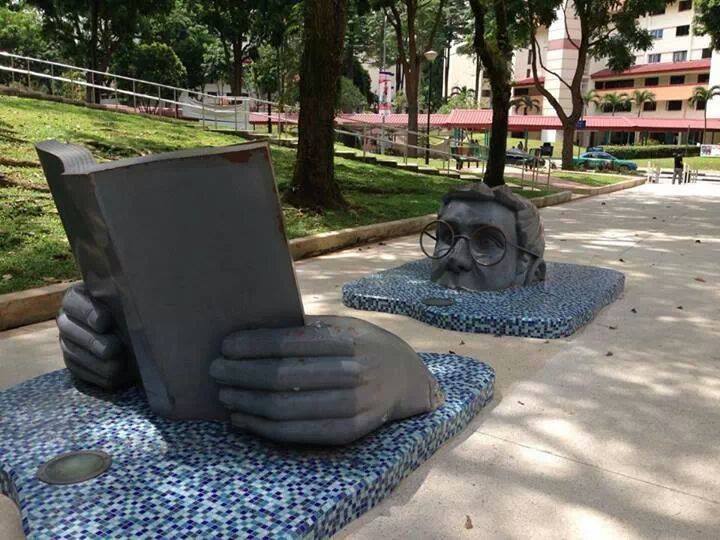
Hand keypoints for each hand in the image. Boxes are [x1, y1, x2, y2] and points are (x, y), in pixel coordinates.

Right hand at [56, 283, 133, 389]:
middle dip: (93, 341)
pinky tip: (115, 375)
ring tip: (118, 365)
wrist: (142, 337)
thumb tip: (137, 297)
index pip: (74, 301)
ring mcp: (68, 342)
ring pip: (73, 352)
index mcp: (79, 298)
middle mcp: (68, 319)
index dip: (87, 311)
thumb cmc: (137, 313)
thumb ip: (127, 301)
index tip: (104, 322)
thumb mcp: (132, 304)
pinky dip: (98, 374)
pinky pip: (79, 370)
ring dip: (96, 361)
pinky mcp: (74, 363)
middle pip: (69, 328)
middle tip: (114, 348)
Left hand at [210, 315, 443, 444]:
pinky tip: (243, 419)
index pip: (289, 343)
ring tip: (224, 395)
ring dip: (246, 403)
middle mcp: (352, 373)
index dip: (252, 345)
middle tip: (216, 370)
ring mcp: (352, 406)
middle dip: (241, 374)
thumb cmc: (366, 346)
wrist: (407, 379)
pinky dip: (263, 428)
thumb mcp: (345, 325)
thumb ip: (308, 326)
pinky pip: (297, 433)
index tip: (226, 345)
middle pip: (282, 377)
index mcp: (347, 341)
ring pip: (285, 408)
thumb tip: (255, 326)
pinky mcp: (349, 431)